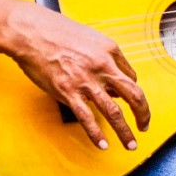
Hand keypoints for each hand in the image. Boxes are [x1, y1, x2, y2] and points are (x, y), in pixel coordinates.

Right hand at [1, 0, 150, 151]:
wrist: (31, 32)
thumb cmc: (56, 31)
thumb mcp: (90, 37)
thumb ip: (104, 56)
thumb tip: (111, 77)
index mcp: (110, 51)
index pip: (131, 76)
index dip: (131, 91)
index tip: (129, 101)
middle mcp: (103, 67)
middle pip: (134, 95)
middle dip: (143, 114)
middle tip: (144, 126)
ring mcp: (86, 81)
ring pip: (114, 112)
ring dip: (125, 132)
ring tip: (130, 144)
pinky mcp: (68, 92)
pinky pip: (87, 119)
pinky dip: (97, 135)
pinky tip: (102, 144)